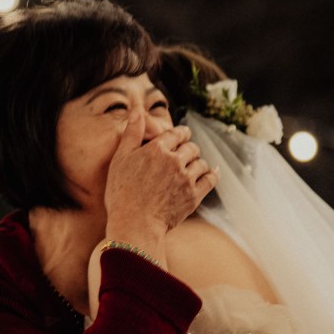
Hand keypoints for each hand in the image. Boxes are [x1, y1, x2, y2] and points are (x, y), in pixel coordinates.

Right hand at [104, 111, 217, 245]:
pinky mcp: (194, 196)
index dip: (181, 134)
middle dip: (189, 149)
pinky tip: (212, 173)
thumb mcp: (120, 159)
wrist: (134, 224)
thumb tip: (137, 110)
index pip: (178, 133)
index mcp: (157, 149)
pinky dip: (212, 174)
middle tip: (185, 155)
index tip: (183, 136)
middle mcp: (174, 161)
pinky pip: (211, 179)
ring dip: (198, 163)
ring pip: (201, 163)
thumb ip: (132, 133)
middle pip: (191, 148)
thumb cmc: (122, 193)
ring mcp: (186, 179)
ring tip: (192, 167)